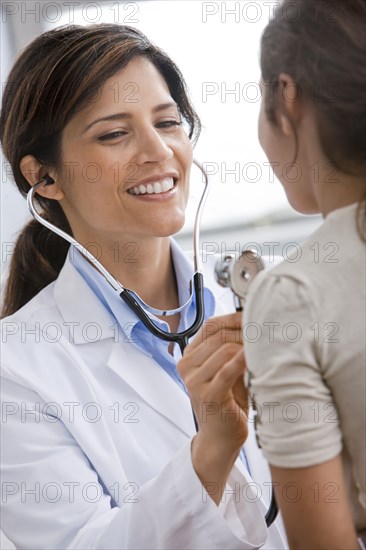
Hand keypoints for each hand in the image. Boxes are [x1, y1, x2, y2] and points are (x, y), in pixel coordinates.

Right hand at [177, 313, 248, 503]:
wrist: (220, 439)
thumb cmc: (227, 403)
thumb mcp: (225, 370)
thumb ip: (230, 348)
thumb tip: (254, 322)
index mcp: (188, 357)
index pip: (210, 325)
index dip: (235, 319)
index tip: (257, 318)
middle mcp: (186, 366)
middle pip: (219, 334)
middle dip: (245, 332)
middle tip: (266, 334)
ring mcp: (194, 381)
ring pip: (224, 348)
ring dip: (248, 347)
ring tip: (265, 351)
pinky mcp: (208, 394)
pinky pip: (228, 369)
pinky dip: (244, 361)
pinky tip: (257, 360)